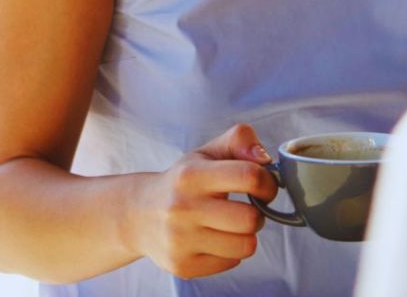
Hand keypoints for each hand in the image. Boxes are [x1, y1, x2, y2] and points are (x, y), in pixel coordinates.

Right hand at [132, 123, 277, 278]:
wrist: (140, 214)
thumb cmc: (183, 180)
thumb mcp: (206, 152)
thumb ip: (239, 141)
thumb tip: (265, 158)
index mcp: (191, 174)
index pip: (248, 176)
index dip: (267, 182)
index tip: (265, 186)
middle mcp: (183, 207)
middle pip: (249, 218)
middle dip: (258, 214)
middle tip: (248, 208)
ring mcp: (180, 240)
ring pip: (244, 245)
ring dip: (247, 235)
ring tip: (233, 224)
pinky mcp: (182, 266)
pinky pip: (230, 262)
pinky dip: (231, 252)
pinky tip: (216, 239)